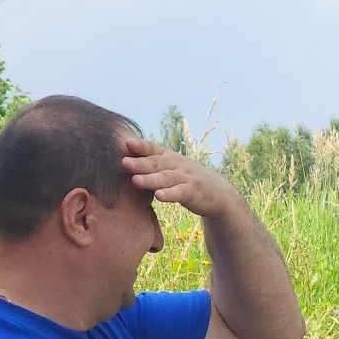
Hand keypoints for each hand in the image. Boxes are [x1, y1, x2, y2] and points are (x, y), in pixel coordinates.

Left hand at [121, 137, 238, 218]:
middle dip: (140, 163)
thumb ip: (151, 164)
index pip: (154, 149)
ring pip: (166, 178)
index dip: (141, 146)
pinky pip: (180, 193)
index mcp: (169, 157)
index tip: (127, 143)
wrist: (217, 192)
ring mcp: (186, 178)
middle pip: (156, 163)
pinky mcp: (193, 192)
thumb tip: (121, 159)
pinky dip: (170, 194)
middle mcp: (177, 164)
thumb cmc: (186, 179)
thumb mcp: (171, 168)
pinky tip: (159, 196)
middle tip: (124, 163)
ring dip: (150, 180)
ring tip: (136, 180)